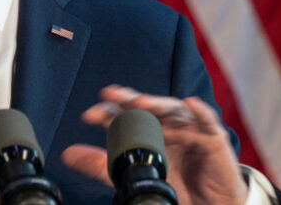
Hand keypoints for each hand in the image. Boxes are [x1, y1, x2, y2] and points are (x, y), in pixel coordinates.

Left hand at [61, 86, 246, 204]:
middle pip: (147, 107)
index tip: (89, 115)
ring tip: (142, 101)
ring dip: (158, 103)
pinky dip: (200, 111)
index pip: (126, 115)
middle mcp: (167, 126)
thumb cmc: (174, 185)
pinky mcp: (213, 139)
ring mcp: (190, 130)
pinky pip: (208, 121)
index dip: (108, 111)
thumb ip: (101, 164)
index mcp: (148, 131)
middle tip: (110, 94)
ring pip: (173, 109)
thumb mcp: (133, 176)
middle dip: (129, 99)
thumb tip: (66, 154)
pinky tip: (190, 103)